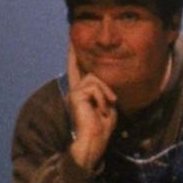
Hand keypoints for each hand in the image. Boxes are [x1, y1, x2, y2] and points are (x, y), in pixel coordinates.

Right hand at [64, 44, 116, 170]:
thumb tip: (102, 83)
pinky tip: (100, 110)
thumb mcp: (107, 106)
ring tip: (106, 108)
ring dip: (106, 94)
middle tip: (111, 103)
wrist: (94, 140)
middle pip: (93, 74)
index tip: (70, 42)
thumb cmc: (102, 127)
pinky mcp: (75, 95)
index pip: (76, 70)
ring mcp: (73, 93)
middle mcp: (74, 91)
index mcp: (81, 94)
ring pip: (95, 79)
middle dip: (106, 88)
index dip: (73, 56)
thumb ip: (104, 91)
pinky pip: (94, 88)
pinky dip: (102, 99)